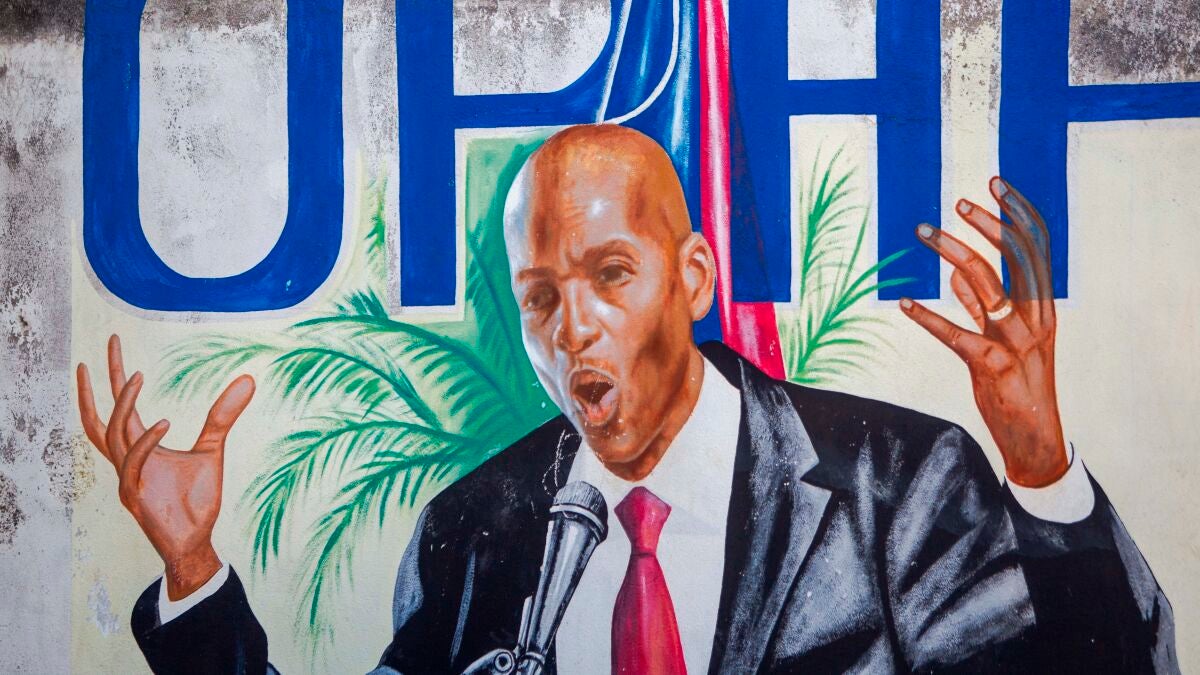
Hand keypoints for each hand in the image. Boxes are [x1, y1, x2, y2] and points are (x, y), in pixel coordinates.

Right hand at [77, 335, 254, 598]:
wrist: (196, 540)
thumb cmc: (197, 499)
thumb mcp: (212, 449)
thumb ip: (222, 416)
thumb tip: (247, 378)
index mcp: (139, 448)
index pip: (119, 406)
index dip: (114, 375)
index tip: (113, 341)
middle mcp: (126, 460)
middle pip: (102, 415)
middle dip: (100, 381)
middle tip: (109, 343)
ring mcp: (127, 477)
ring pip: (112, 434)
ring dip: (123, 404)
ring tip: (138, 376)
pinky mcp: (135, 496)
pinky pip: (133, 463)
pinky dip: (146, 441)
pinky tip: (164, 421)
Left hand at [900, 177, 1067, 487]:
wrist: (1034, 438)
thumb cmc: (1018, 385)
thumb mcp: (1005, 339)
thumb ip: (982, 306)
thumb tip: (956, 273)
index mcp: (1043, 308)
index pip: (1036, 248)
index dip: (1017, 213)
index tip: (993, 185)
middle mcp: (1036, 320)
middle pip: (1016, 258)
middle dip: (986, 225)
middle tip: (956, 204)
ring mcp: (1016, 343)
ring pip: (988, 286)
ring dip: (954, 254)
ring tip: (925, 232)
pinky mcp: (992, 367)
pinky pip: (957, 335)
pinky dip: (929, 317)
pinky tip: (906, 302)